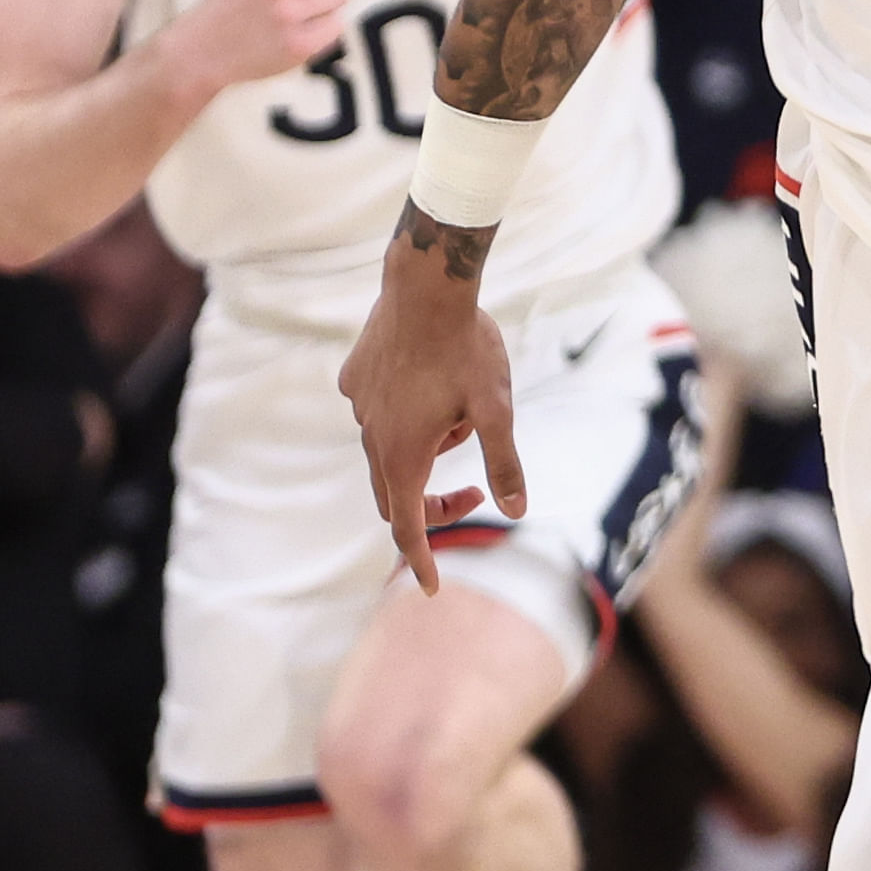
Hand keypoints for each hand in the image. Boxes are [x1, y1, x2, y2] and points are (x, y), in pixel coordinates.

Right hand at [338, 246, 519, 592]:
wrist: (425, 283)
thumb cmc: (466, 347)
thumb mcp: (498, 410)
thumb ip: (505, 463)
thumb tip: (516, 510)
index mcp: (403, 454)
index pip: (406, 527)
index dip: (420, 560)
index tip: (430, 587)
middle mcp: (371, 436)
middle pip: (393, 494)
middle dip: (432, 505)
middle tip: (474, 494)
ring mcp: (358, 405)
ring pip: (390, 448)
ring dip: (427, 448)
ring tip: (463, 409)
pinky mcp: (355, 377)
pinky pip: (379, 412)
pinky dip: (407, 415)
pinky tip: (432, 382)